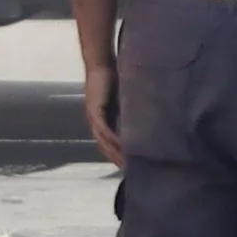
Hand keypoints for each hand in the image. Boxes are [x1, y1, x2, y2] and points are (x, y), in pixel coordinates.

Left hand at [82, 53, 129, 173]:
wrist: (100, 64)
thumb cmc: (111, 78)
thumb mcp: (121, 98)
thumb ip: (128, 109)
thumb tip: (143, 117)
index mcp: (100, 120)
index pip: (106, 143)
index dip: (115, 155)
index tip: (128, 166)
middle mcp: (94, 122)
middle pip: (103, 147)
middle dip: (115, 159)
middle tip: (128, 172)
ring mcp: (93, 117)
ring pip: (103, 141)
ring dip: (113, 153)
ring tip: (125, 164)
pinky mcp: (95, 111)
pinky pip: (104, 130)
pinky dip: (112, 139)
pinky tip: (121, 147)